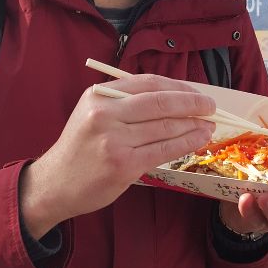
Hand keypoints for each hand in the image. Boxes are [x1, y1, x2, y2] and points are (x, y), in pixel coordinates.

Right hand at [20, 73, 215, 238]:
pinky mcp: (123, 165)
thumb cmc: (80, 149)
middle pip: (160, 103)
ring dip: (194, 125)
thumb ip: (124, 103)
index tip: (197, 92)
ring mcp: (114, 140)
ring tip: (209, 126)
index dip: (178, 86)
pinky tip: (198, 140)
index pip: (148, 83)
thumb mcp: (93, 114)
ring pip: (166, 127)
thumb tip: (175, 98)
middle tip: (212, 107)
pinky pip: (163, 150)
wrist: (55, 184)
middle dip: (193, 104)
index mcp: (98, 96)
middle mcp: (105, 114)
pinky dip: (186, 143)